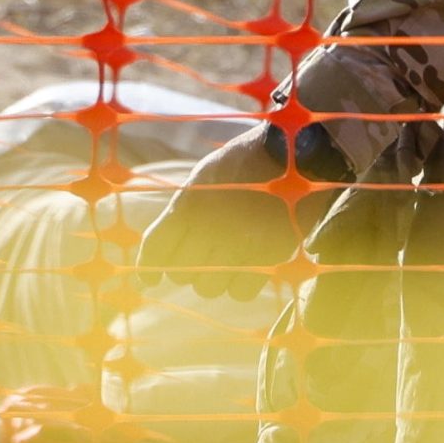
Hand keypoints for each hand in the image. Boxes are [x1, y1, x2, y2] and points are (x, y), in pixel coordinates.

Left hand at [134, 126, 296, 299]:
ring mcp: (240, 243)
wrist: (294, 150)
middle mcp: (210, 227)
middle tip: (202, 257)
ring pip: (208, 288)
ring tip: (226, 260)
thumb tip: (160, 253)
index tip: (150, 279)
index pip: (156, 249)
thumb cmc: (244, 162)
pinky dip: (239, 286)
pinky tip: (246, 267)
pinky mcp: (268, 255)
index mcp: (189, 204)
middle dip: (187, 270)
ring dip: (213, 280)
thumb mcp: (204, 177)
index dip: (148, 268)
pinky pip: (240, 292)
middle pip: (181, 274)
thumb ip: (181, 212)